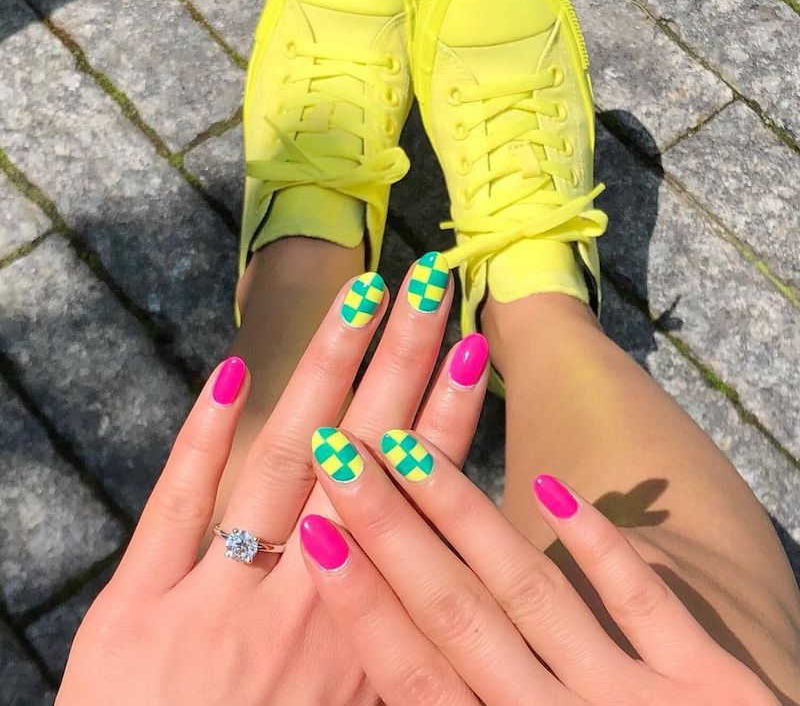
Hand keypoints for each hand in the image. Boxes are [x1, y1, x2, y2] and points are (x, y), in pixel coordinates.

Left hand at [57, 263, 487, 704]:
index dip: (448, 417)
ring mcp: (215, 598)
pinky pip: (174, 505)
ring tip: (361, 296)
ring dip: (325, 371)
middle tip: (429, 285)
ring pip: (282, 461)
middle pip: (364, 455)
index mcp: (364, 634)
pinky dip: (201, 436)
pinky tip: (233, 369)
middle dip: (401, 362)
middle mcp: (303, 602)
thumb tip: (440, 577)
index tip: (471, 347)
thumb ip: (393, 642)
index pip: (420, 500)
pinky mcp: (135, 608)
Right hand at [301, 429, 781, 705]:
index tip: (315, 534)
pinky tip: (554, 489)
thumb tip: (386, 662)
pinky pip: (647, 604)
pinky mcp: (715, 687)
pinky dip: (600, 547)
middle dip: (392, 532)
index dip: (361, 602)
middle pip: (456, 615)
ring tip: (414, 450)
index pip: (413, 672)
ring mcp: (637, 702)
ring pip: (530, 593)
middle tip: (343, 457)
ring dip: (467, 518)